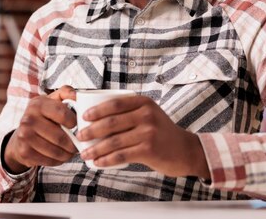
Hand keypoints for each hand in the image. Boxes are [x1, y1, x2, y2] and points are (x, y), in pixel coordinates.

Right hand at [4, 86, 77, 173]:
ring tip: (70, 151)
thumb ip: (66, 93)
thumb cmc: (42, 116)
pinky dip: (58, 161)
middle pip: (60, 137)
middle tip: (77, 144)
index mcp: (37, 104)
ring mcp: (25, 136)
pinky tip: (59, 155)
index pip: (62, 113)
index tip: (75, 125)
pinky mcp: (25, 152)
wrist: (20, 134)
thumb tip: (78, 95)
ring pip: (56, 152)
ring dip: (67, 154)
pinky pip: (50, 161)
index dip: (73, 122)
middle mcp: (28, 119)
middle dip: (73, 144)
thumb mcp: (51, 101)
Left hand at [77, 95, 209, 177]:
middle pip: (111, 122)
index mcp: (143, 103)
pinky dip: (106, 160)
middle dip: (91, 130)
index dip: (96, 110)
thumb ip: (129, 111)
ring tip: (84, 153)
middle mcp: (146, 115)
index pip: (114, 104)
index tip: (84, 117)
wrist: (186, 150)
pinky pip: (121, 155)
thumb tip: (95, 117)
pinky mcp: (149, 150)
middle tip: (79, 136)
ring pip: (114, 141)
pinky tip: (98, 162)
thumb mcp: (149, 114)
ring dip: (95, 148)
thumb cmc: (161, 132)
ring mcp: (148, 133)